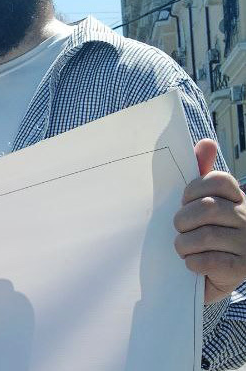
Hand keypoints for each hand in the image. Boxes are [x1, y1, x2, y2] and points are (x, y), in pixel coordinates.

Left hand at [174, 139, 245, 303]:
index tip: (184, 201)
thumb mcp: (204, 204)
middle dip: (183, 220)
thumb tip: (207, 143)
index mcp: (239, 199)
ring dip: (184, 244)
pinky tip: (192, 263)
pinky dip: (193, 262)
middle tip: (179, 229)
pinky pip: (210, 261)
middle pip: (207, 208)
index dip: (193, 190)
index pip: (218, 180)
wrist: (217, 275)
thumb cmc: (207, 233)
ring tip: (183, 248)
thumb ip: (202, 173)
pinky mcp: (241, 269)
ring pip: (205, 236)